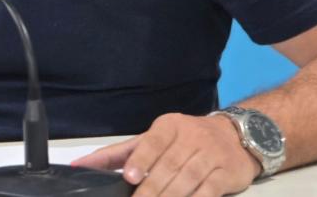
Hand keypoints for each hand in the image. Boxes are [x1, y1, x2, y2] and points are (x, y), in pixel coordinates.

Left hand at [72, 113, 261, 195]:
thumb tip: (80, 164)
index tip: (131, 177)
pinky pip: (209, 191)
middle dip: (152, 188)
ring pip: (188, 179)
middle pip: (169, 165)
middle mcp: (191, 137)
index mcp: (169, 126)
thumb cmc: (185, 139)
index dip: (141, 160)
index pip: (152, 142)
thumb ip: (120, 153)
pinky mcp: (227, 173)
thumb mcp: (153, 139)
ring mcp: (211, 155)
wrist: (235, 136)